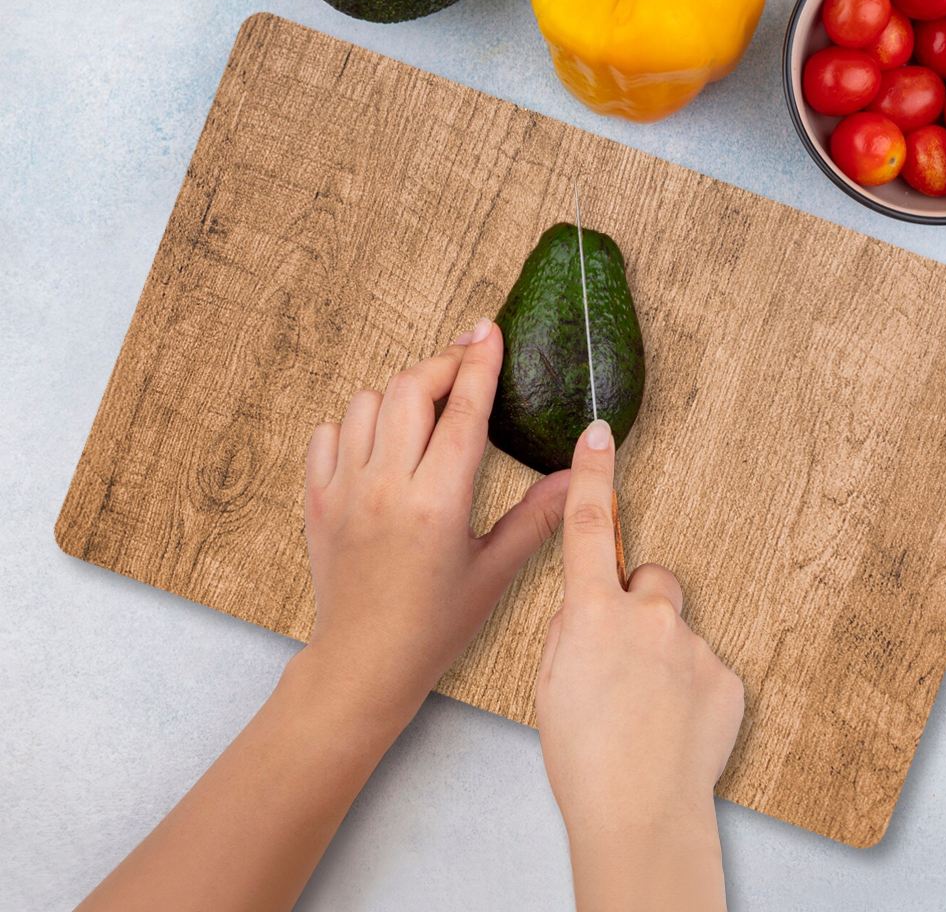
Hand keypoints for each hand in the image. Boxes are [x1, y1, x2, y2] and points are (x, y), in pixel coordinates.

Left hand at [300, 317, 569, 731]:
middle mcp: (387, 488)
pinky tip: (380, 443)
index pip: (464, 411)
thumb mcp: (495, 571)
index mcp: (437, 503)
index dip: (479, 363)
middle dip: (442, 364)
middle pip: (410, 388)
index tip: (488, 330)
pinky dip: (355, 424)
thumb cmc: (434, 624)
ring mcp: (345, 491)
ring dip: (399, 394)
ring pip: (367, 403)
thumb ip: (538, 517)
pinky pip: (328, 434)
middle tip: (465, 365)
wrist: (363, 663)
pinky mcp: (317, 500)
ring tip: (425, 410)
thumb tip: (580, 476)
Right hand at [536, 419, 743, 910]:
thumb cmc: (585, 759)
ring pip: (677, 628)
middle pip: (650, 580)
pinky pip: (705, 666)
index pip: (589, 526)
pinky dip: (691, 688)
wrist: (640, 815)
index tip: (600, 435)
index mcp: (593, 614)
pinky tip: (675, 726)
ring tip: (649, 710)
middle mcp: (648, 616)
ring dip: (664, 653)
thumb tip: (592, 611)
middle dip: (639, 605)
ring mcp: (692, 644)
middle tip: (625, 661)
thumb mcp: (552, 683)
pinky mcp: (726, 675)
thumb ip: (573, 631)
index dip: (593, 475)